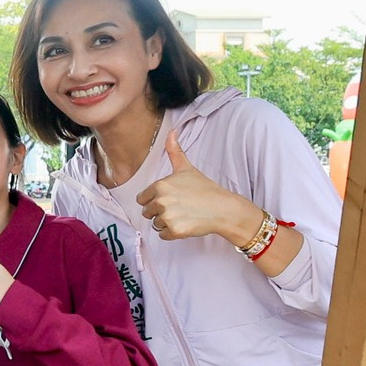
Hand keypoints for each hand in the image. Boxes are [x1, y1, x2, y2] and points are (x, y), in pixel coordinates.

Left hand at [136, 131, 257, 241]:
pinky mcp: (175, 231)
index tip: (171, 198)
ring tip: (184, 215)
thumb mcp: (187, 168)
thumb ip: (174, 151)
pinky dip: (172, 233)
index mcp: (160, 186)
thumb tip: (171, 131)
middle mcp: (161, 201)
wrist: (224, 209)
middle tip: (179, 207)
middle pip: (147, 212)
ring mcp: (167, 216)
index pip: (142, 199)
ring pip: (155, 223)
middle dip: (160, 212)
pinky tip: (186, 224)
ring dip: (167, 222)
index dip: (155, 199)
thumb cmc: (205, 188)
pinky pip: (163, 235)